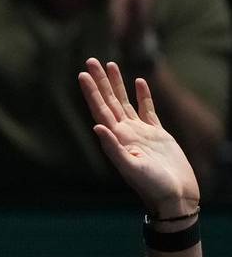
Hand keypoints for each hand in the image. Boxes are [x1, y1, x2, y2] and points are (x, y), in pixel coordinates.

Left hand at [78, 58, 198, 214]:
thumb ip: (113, 148)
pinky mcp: (157, 134)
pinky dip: (143, 95)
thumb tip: (97, 127)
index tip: (82, 75)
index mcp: (117, 139)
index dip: (91, 92)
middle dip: (100, 81)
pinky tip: (139, 82)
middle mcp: (125, 133)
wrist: (174, 196)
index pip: (100, 110)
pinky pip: (148, 110)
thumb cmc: (152, 186)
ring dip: (117, 84)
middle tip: (91, 60)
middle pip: (109, 101)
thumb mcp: (130, 168)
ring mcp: (141, 133)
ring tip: (111, 64)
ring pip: (125, 102)